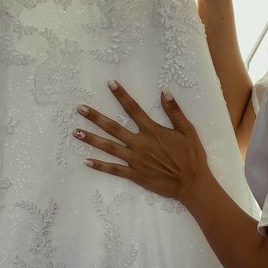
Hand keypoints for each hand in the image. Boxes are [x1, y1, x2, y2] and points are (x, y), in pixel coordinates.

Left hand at [73, 81, 212, 202]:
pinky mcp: (135, 175)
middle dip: (95, 117)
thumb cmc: (192, 156)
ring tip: (75, 132)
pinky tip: (86, 161)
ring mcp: (135, 160)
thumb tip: (164, 91)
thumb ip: (174, 111)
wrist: (192, 184)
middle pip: (113, 127)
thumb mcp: (187, 130)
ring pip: (109, 148)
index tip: (110, 84)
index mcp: (152, 131)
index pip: (133, 108)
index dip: (121, 95)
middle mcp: (140, 144)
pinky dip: (100, 166)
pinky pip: (114, 170)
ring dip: (91, 139)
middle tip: (80, 108)